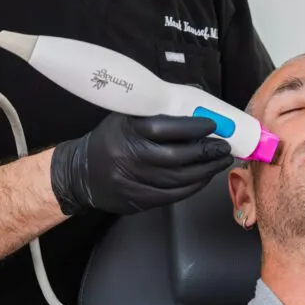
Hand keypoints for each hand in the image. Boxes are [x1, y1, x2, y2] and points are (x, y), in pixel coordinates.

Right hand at [50, 113, 232, 215]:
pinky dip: (193, 186)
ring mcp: (131, 181)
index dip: (192, 127)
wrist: (80, 173)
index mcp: (126, 130)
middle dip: (206, 152)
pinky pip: (172, 195)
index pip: (165, 128)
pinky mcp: (136, 200)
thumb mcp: (126, 118)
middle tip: (224, 146)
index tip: (211, 124)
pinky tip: (204, 177)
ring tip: (220, 161)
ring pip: (177, 179)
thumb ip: (157, 112)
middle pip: (176, 157)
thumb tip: (196, 104)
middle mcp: (127, 156)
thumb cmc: (110, 140)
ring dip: (205, 170)